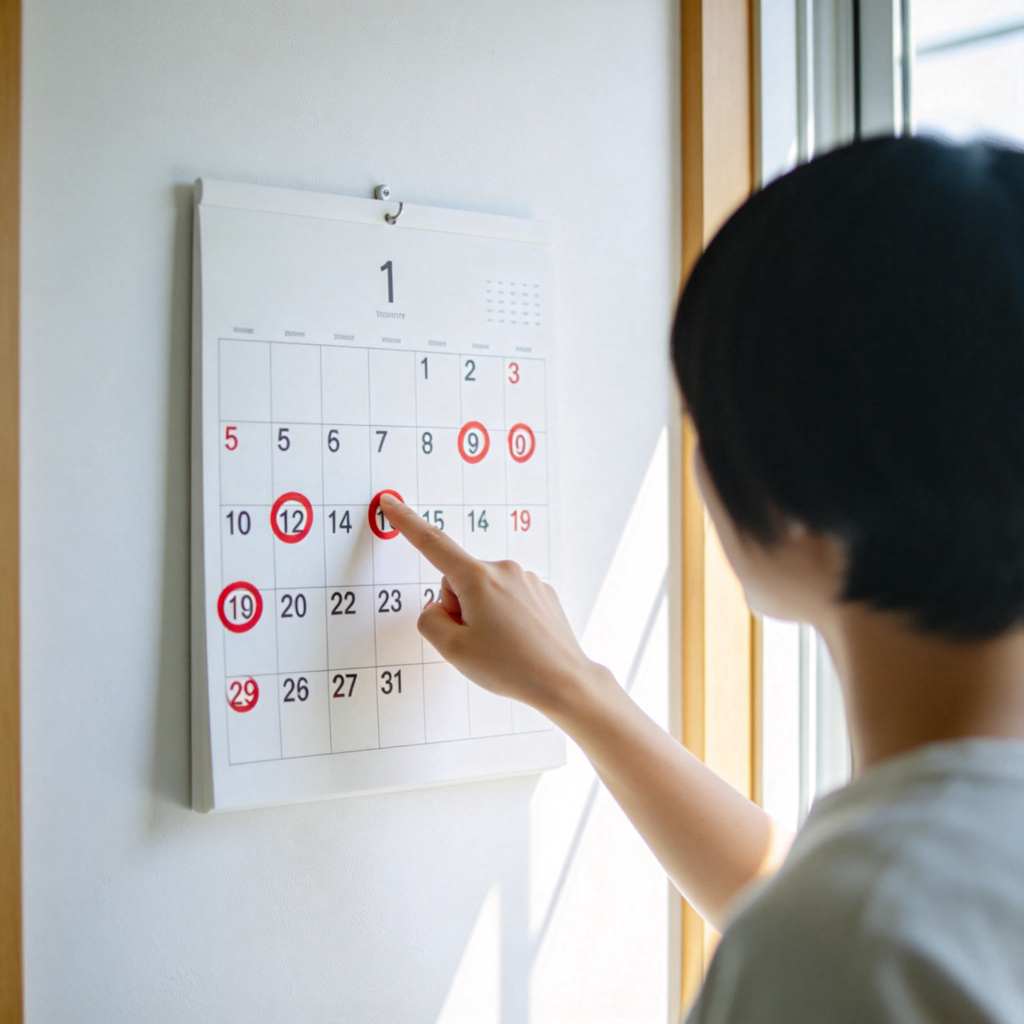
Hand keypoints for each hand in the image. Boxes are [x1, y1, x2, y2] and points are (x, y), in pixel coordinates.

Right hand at [379, 493, 597, 714]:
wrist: (564, 681)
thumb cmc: (512, 667)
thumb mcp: (453, 650)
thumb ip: (430, 621)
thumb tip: (437, 607)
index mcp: (478, 579)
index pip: (432, 544)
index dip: (407, 523)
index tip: (391, 503)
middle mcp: (504, 570)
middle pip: (460, 581)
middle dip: (459, 608)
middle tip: (476, 641)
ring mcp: (527, 580)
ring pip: (485, 591)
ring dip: (483, 614)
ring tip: (502, 646)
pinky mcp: (542, 592)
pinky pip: (508, 598)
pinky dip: (505, 617)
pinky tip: (518, 641)